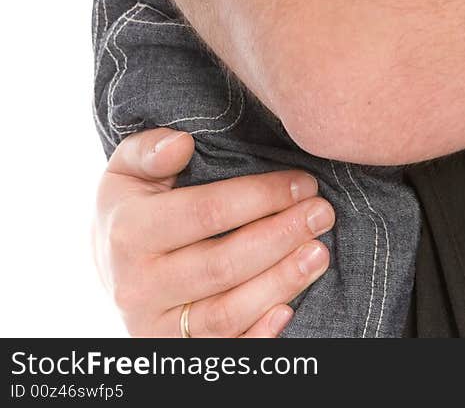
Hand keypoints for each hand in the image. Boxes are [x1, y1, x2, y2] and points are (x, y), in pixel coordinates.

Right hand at [94, 128, 333, 337]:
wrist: (109, 265)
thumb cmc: (133, 205)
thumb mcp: (127, 167)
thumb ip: (149, 149)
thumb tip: (181, 144)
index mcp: (129, 232)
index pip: (206, 212)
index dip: (261, 197)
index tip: (302, 182)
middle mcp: (138, 285)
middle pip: (222, 265)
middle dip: (281, 237)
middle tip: (322, 214)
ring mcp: (155, 326)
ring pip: (227, 313)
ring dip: (281, 283)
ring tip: (319, 253)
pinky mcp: (173, 352)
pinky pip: (223, 350)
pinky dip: (259, 335)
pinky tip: (290, 309)